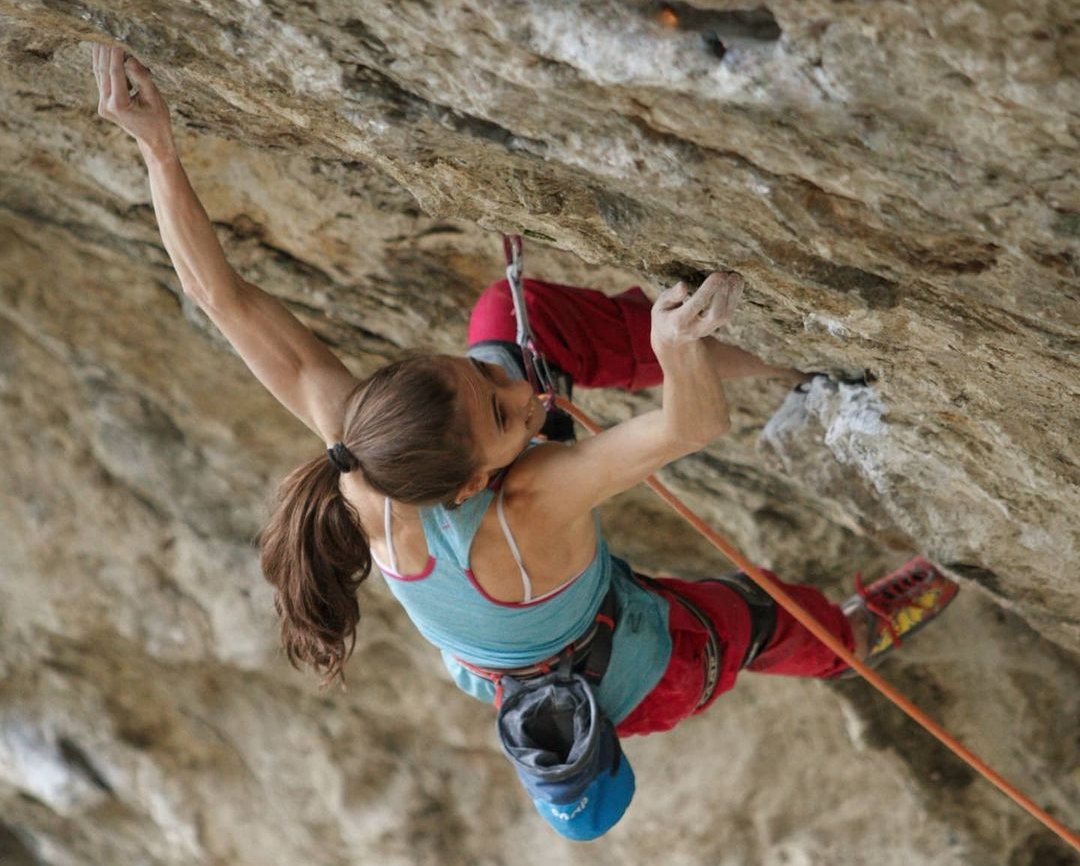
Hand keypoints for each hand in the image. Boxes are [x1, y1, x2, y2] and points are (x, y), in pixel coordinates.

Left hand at [92, 44, 174, 160]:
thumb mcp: (155, 98)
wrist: (153, 140)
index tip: (117, 40)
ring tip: (103, 39)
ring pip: (99, 74)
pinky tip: (103, 51)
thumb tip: (130, 59)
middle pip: (103, 72)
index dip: (116, 55)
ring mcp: (103, 105)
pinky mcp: (103, 103)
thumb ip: (142, 78)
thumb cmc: (158, 120)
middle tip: (108, 34)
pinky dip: (103, 65)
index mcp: (120, 105)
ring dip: (101, 56)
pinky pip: (101, 80)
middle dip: (106, 52)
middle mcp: (107, 105)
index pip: (115, 74)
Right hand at [651, 271, 742, 354]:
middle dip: (724, 294)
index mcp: (679, 321)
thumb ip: (671, 296)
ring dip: (733, 295)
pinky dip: (734, 298)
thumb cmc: (665, 316)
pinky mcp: (716, 327)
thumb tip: (683, 286)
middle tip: (727, 274)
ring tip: (736, 276)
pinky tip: (736, 284)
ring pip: (725, 316)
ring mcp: (707, 330)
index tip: (718, 275)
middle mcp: (695, 328)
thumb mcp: (661, 305)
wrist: (672, 339)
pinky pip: (728, 314)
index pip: (696, 305)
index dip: (708, 290)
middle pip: (715, 315)